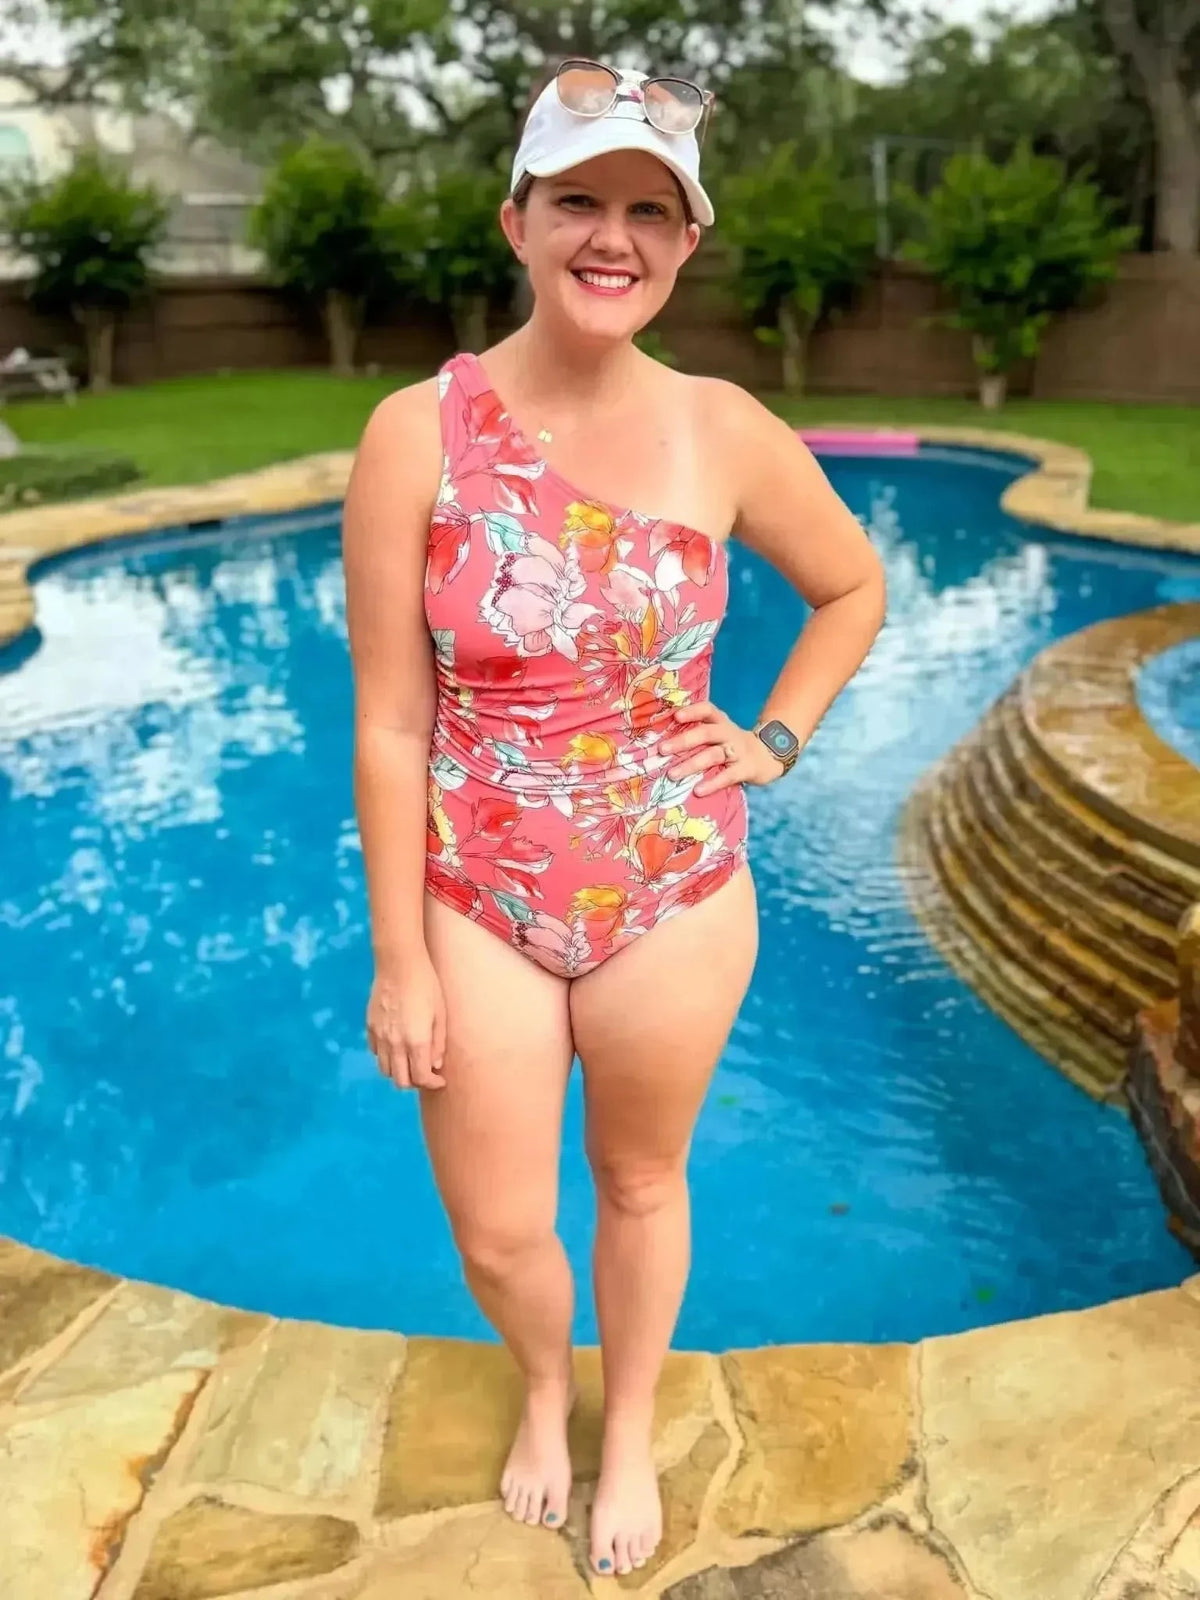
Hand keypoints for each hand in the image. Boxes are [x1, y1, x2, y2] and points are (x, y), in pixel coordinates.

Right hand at [366, 954, 446, 1090]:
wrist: (399, 963)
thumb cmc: (426, 985)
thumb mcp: (440, 1014)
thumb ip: (438, 1043)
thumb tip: (435, 1064)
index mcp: (416, 1041)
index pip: (421, 1077)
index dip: (432, 1083)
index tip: (440, 1079)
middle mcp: (395, 1043)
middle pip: (400, 1081)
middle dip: (415, 1082)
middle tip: (426, 1073)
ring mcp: (379, 1036)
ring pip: (385, 1070)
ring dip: (399, 1071)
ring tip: (411, 1061)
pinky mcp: (370, 1027)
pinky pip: (376, 1052)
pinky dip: (386, 1057)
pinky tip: (397, 1046)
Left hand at [660, 701, 788, 796]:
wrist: (768, 755)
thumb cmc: (732, 744)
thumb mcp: (719, 733)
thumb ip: (698, 734)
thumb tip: (663, 741)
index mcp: (720, 722)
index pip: (707, 710)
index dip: (692, 712)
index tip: (675, 716)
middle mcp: (728, 733)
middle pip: (706, 733)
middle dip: (683, 741)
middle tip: (662, 749)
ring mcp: (738, 751)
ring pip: (713, 755)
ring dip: (691, 764)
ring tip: (672, 775)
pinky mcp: (746, 769)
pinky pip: (728, 776)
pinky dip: (712, 783)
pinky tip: (698, 791)